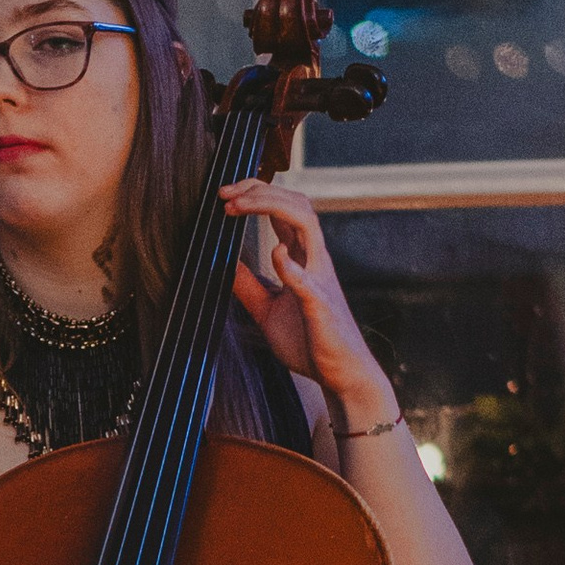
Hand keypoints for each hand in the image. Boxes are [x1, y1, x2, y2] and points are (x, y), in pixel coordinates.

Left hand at [223, 178, 394, 420]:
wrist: (339, 374)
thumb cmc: (308, 341)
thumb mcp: (266, 310)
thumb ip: (249, 286)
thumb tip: (225, 264)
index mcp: (302, 258)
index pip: (284, 209)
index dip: (256, 194)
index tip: (225, 196)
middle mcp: (314, 260)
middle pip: (296, 204)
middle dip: (260, 190)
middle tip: (225, 193)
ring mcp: (319, 279)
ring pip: (307, 224)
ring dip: (271, 208)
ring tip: (239, 207)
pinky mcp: (320, 305)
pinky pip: (308, 280)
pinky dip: (290, 265)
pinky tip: (274, 253)